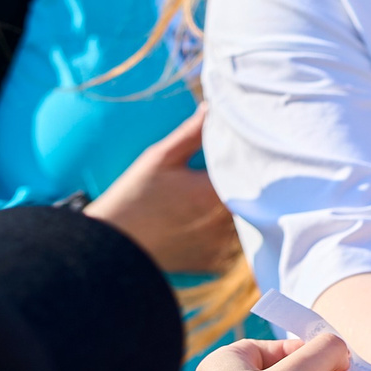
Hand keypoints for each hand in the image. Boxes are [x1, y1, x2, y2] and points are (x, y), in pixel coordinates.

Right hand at [89, 106, 240, 278]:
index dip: (256, 160)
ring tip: (235, 197)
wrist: (111, 247)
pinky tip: (218, 221)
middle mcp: (227, 224)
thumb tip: (215, 107)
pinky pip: (238, 245)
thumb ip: (194, 131)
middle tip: (248, 171)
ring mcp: (224, 248)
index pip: (256, 172)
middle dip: (255, 186)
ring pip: (251, 223)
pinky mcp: (217, 264)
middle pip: (258, 200)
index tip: (253, 150)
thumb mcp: (160, 157)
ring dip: (247, 210)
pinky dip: (233, 233)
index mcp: (218, 194)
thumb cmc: (133, 198)